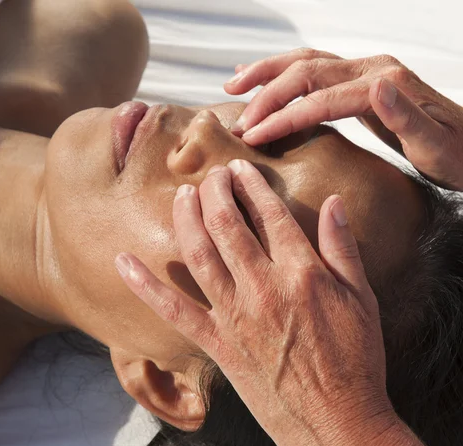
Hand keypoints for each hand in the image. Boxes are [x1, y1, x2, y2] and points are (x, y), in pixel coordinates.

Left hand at [115, 160, 417, 445]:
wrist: (337, 421)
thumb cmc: (355, 359)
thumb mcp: (363, 299)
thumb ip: (344, 247)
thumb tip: (335, 202)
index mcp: (302, 273)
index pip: (269, 214)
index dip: (251, 185)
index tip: (240, 168)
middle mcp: (263, 288)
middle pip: (228, 225)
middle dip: (215, 191)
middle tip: (211, 175)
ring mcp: (235, 316)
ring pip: (199, 254)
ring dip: (187, 219)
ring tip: (182, 194)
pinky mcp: (216, 343)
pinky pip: (173, 309)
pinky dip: (145, 285)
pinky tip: (123, 261)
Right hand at [225, 48, 462, 190]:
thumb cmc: (455, 155)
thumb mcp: (436, 146)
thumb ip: (407, 116)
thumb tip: (378, 85)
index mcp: (386, 84)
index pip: (320, 98)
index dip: (283, 116)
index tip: (253, 136)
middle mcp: (372, 69)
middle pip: (306, 71)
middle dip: (266, 94)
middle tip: (238, 122)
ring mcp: (365, 70)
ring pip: (305, 61)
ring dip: (267, 72)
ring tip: (234, 84)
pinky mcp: (358, 80)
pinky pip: (314, 69)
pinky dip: (283, 71)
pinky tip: (262, 77)